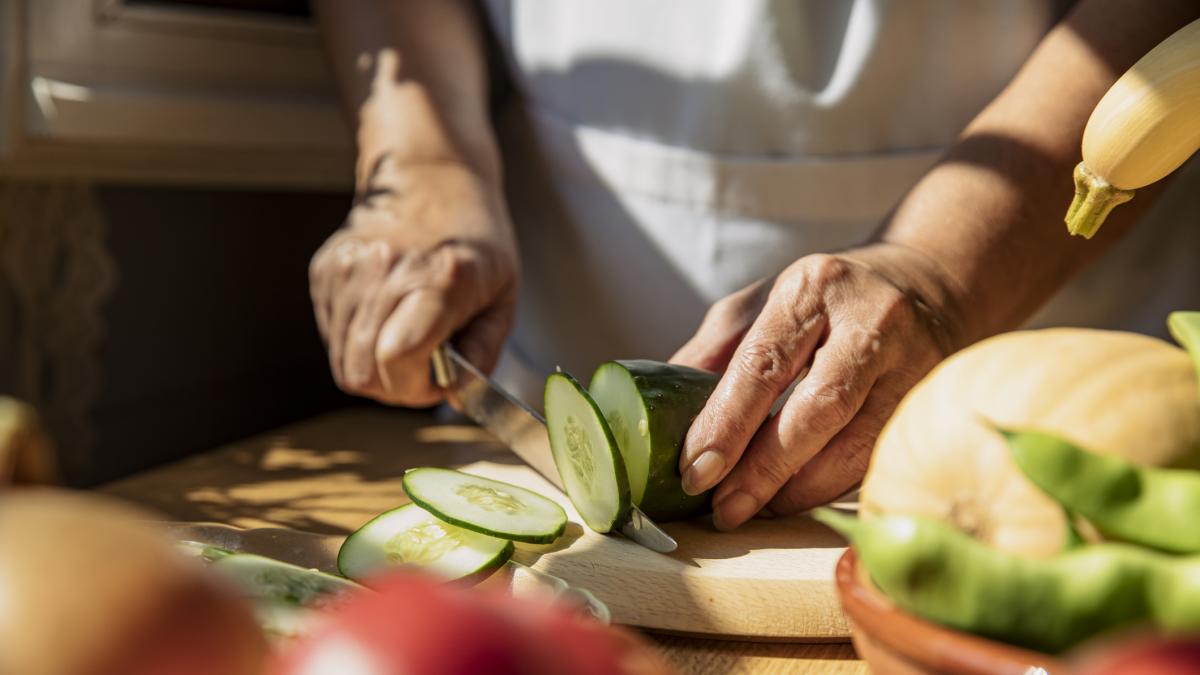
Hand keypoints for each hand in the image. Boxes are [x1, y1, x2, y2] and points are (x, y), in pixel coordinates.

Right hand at [309, 163, 518, 405]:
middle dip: (396, 389)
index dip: (416, 389)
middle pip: (363, 373)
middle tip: (424, 369)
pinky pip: (332, 337)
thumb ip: (482, 353)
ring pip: (343, 364)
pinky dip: (358, 343)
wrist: (430, 175)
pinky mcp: (324, 270)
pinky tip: (386, 315)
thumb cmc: (475, 237)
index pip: (398, 358)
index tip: (439, 381)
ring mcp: (347, 269)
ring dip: (376, 369)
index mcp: (438, 278)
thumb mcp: (503, 296)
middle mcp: (385, 271)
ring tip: (407, 337)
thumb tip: (454, 396)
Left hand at [672, 244, 962, 529]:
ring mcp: (913, 362)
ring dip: (800, 489)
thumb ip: (714, 351)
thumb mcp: (764, 302)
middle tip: (725, 508)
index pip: (764, 365)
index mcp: (813, 289)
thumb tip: (659, 412)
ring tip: (757, 510)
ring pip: (857, 443)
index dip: (727, 425)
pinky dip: (834, 485)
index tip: (696, 472)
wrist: (931, 285)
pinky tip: (799, 498)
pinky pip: (879, 456)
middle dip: (764, 469)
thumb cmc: (828, 300)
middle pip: (816, 409)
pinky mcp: (934, 400)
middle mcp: (870, 320)